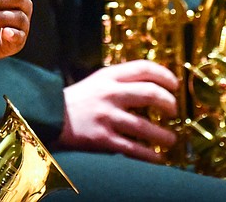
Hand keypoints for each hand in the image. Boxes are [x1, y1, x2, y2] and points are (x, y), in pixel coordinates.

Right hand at [60, 60, 178, 161]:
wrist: (49, 116)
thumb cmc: (79, 100)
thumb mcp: (98, 81)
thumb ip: (121, 81)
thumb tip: (155, 87)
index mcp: (109, 76)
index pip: (144, 68)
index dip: (165, 75)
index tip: (175, 85)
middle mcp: (109, 94)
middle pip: (150, 94)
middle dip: (169, 103)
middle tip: (174, 111)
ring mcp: (106, 116)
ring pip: (145, 126)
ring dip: (163, 136)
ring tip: (170, 140)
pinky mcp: (102, 138)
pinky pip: (133, 148)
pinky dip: (149, 155)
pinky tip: (157, 158)